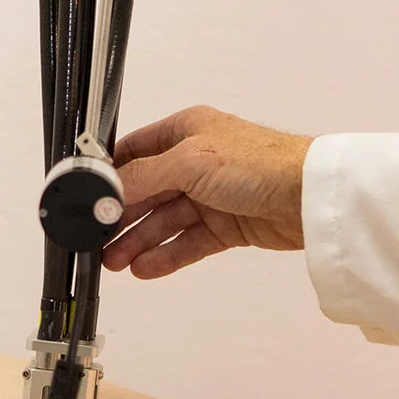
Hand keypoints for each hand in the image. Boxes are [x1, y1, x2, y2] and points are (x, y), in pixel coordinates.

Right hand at [104, 108, 314, 277]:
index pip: (136, 152)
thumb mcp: (190, 161)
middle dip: (121, 216)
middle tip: (97, 240)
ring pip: (165, 221)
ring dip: (138, 241)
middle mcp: (197, 161)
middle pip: (147, 191)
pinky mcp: (227, 226)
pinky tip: (144, 268)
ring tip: (114, 262)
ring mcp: (212, 195)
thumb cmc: (261, 163)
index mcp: (187, 131)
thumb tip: (107, 189)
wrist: (310, 197)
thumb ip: (143, 176)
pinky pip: (187, 242)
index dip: (111, 175)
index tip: (88, 197)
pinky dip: (166, 255)